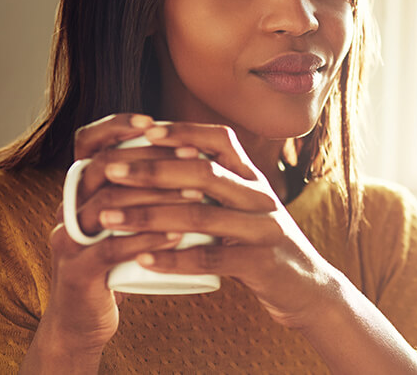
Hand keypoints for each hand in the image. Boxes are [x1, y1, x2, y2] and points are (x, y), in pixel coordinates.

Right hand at [29, 114, 193, 366]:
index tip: (154, 121)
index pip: (87, 143)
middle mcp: (66, 208)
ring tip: (198, 193)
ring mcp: (68, 241)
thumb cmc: (116, 264)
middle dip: (151, 158)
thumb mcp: (125, 220)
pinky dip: (146, 240)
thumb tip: (188, 150)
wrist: (84, 322)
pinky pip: (110, 251)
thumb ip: (142, 189)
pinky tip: (177, 236)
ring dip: (157, 197)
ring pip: (109, 206)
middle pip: (103, 168)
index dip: (115, 126)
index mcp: (78, 191)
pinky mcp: (78, 274)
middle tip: (195, 156)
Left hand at [91, 121, 343, 329]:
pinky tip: (142, 259)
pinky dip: (174, 259)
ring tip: (108, 218)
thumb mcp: (246, 208)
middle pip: (204, 173)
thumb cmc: (262, 246)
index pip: (220, 140)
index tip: (142, 130)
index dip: (182, 131)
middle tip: (109, 171)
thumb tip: (160, 163)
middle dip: (151, 170)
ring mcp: (264, 229)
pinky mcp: (261, 263)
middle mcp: (261, 196)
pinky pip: (212, 258)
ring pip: (201, 215)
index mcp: (254, 178)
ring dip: (148, 215)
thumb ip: (216, 188)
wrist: (308, 287)